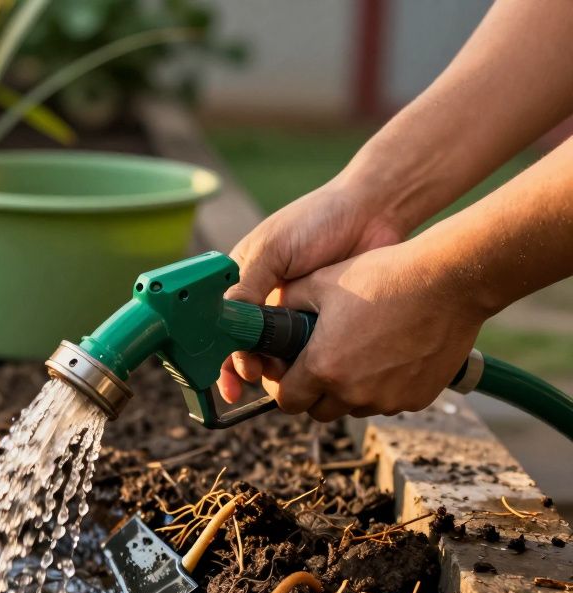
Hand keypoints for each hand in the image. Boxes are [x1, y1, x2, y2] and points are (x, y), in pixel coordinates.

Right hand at [218, 179, 407, 402]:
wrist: (373, 212)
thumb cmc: (317, 220)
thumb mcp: (273, 250)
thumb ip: (248, 285)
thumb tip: (226, 325)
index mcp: (242, 281)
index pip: (221, 326)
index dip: (221, 355)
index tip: (230, 378)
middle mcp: (264, 301)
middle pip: (247, 347)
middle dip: (250, 367)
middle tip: (262, 374)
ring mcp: (295, 314)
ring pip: (279, 355)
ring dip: (280, 369)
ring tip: (290, 372)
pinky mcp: (325, 323)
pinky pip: (312, 352)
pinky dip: (309, 365)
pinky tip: (314, 370)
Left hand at [258, 241, 486, 420]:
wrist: (449, 281)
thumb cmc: (385, 276)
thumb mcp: (322, 282)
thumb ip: (287, 303)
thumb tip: (266, 315)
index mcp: (323, 367)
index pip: (286, 399)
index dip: (283, 385)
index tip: (287, 371)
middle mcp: (353, 392)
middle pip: (318, 410)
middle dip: (314, 391)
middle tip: (320, 362)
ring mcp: (388, 399)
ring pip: (353, 407)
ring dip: (348, 390)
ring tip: (357, 352)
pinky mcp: (417, 399)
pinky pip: (388, 402)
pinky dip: (382, 387)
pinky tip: (388, 355)